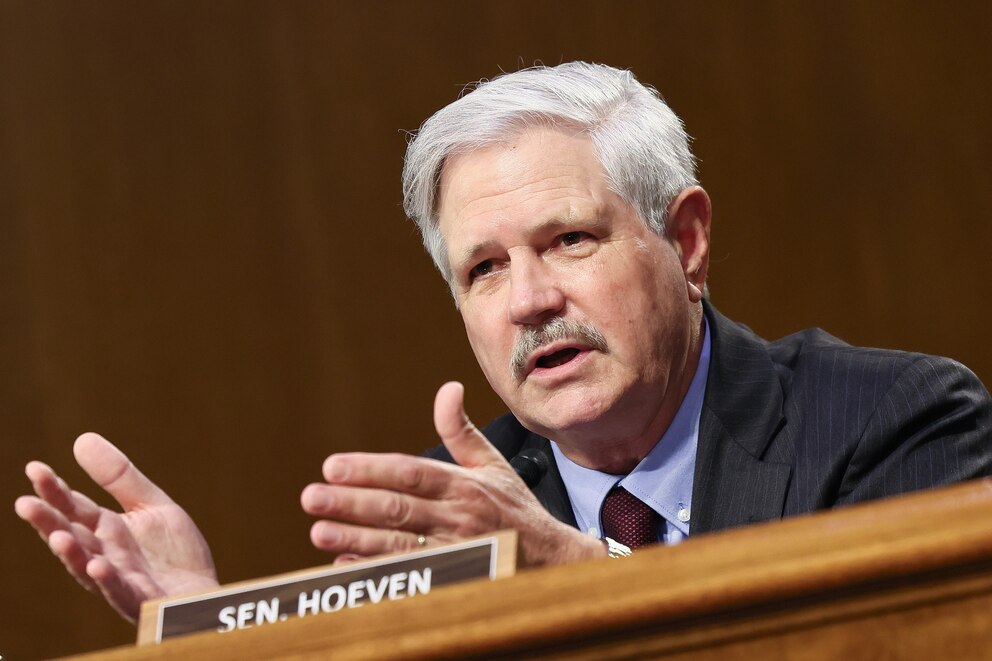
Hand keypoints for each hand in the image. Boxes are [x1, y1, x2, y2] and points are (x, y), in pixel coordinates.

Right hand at [14, 433, 218, 622]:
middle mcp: (104, 554)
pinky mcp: (139, 600)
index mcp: (106, 530)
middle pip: (72, 536)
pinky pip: (119, 591)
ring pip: (87, 567)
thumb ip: (119, 477)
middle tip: (25, 503)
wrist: (202, 593)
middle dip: (48, 522)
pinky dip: (107, 580)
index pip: (74, 507)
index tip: (34, 468)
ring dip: (71, 554)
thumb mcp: (150, 505)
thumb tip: (82, 438)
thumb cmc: (173, 553)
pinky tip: (99, 566)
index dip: (54, 490)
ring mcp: (119, 579)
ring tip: (58, 536)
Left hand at [301, 382, 604, 566]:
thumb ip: (460, 431)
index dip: (370, 469)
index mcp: (463, 485)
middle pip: (397, 508)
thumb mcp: (491, 464)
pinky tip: (344, 566)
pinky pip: (409, 576)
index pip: (410, 473)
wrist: (549, 559)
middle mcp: (457, 517)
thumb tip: (448, 388)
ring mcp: (454, 551)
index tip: (333, 466)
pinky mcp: (452, 578)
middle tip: (312, 497)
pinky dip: (375, 573)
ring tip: (319, 532)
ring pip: (397, 544)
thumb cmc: (514, 508)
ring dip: (355, 540)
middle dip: (351, 503)